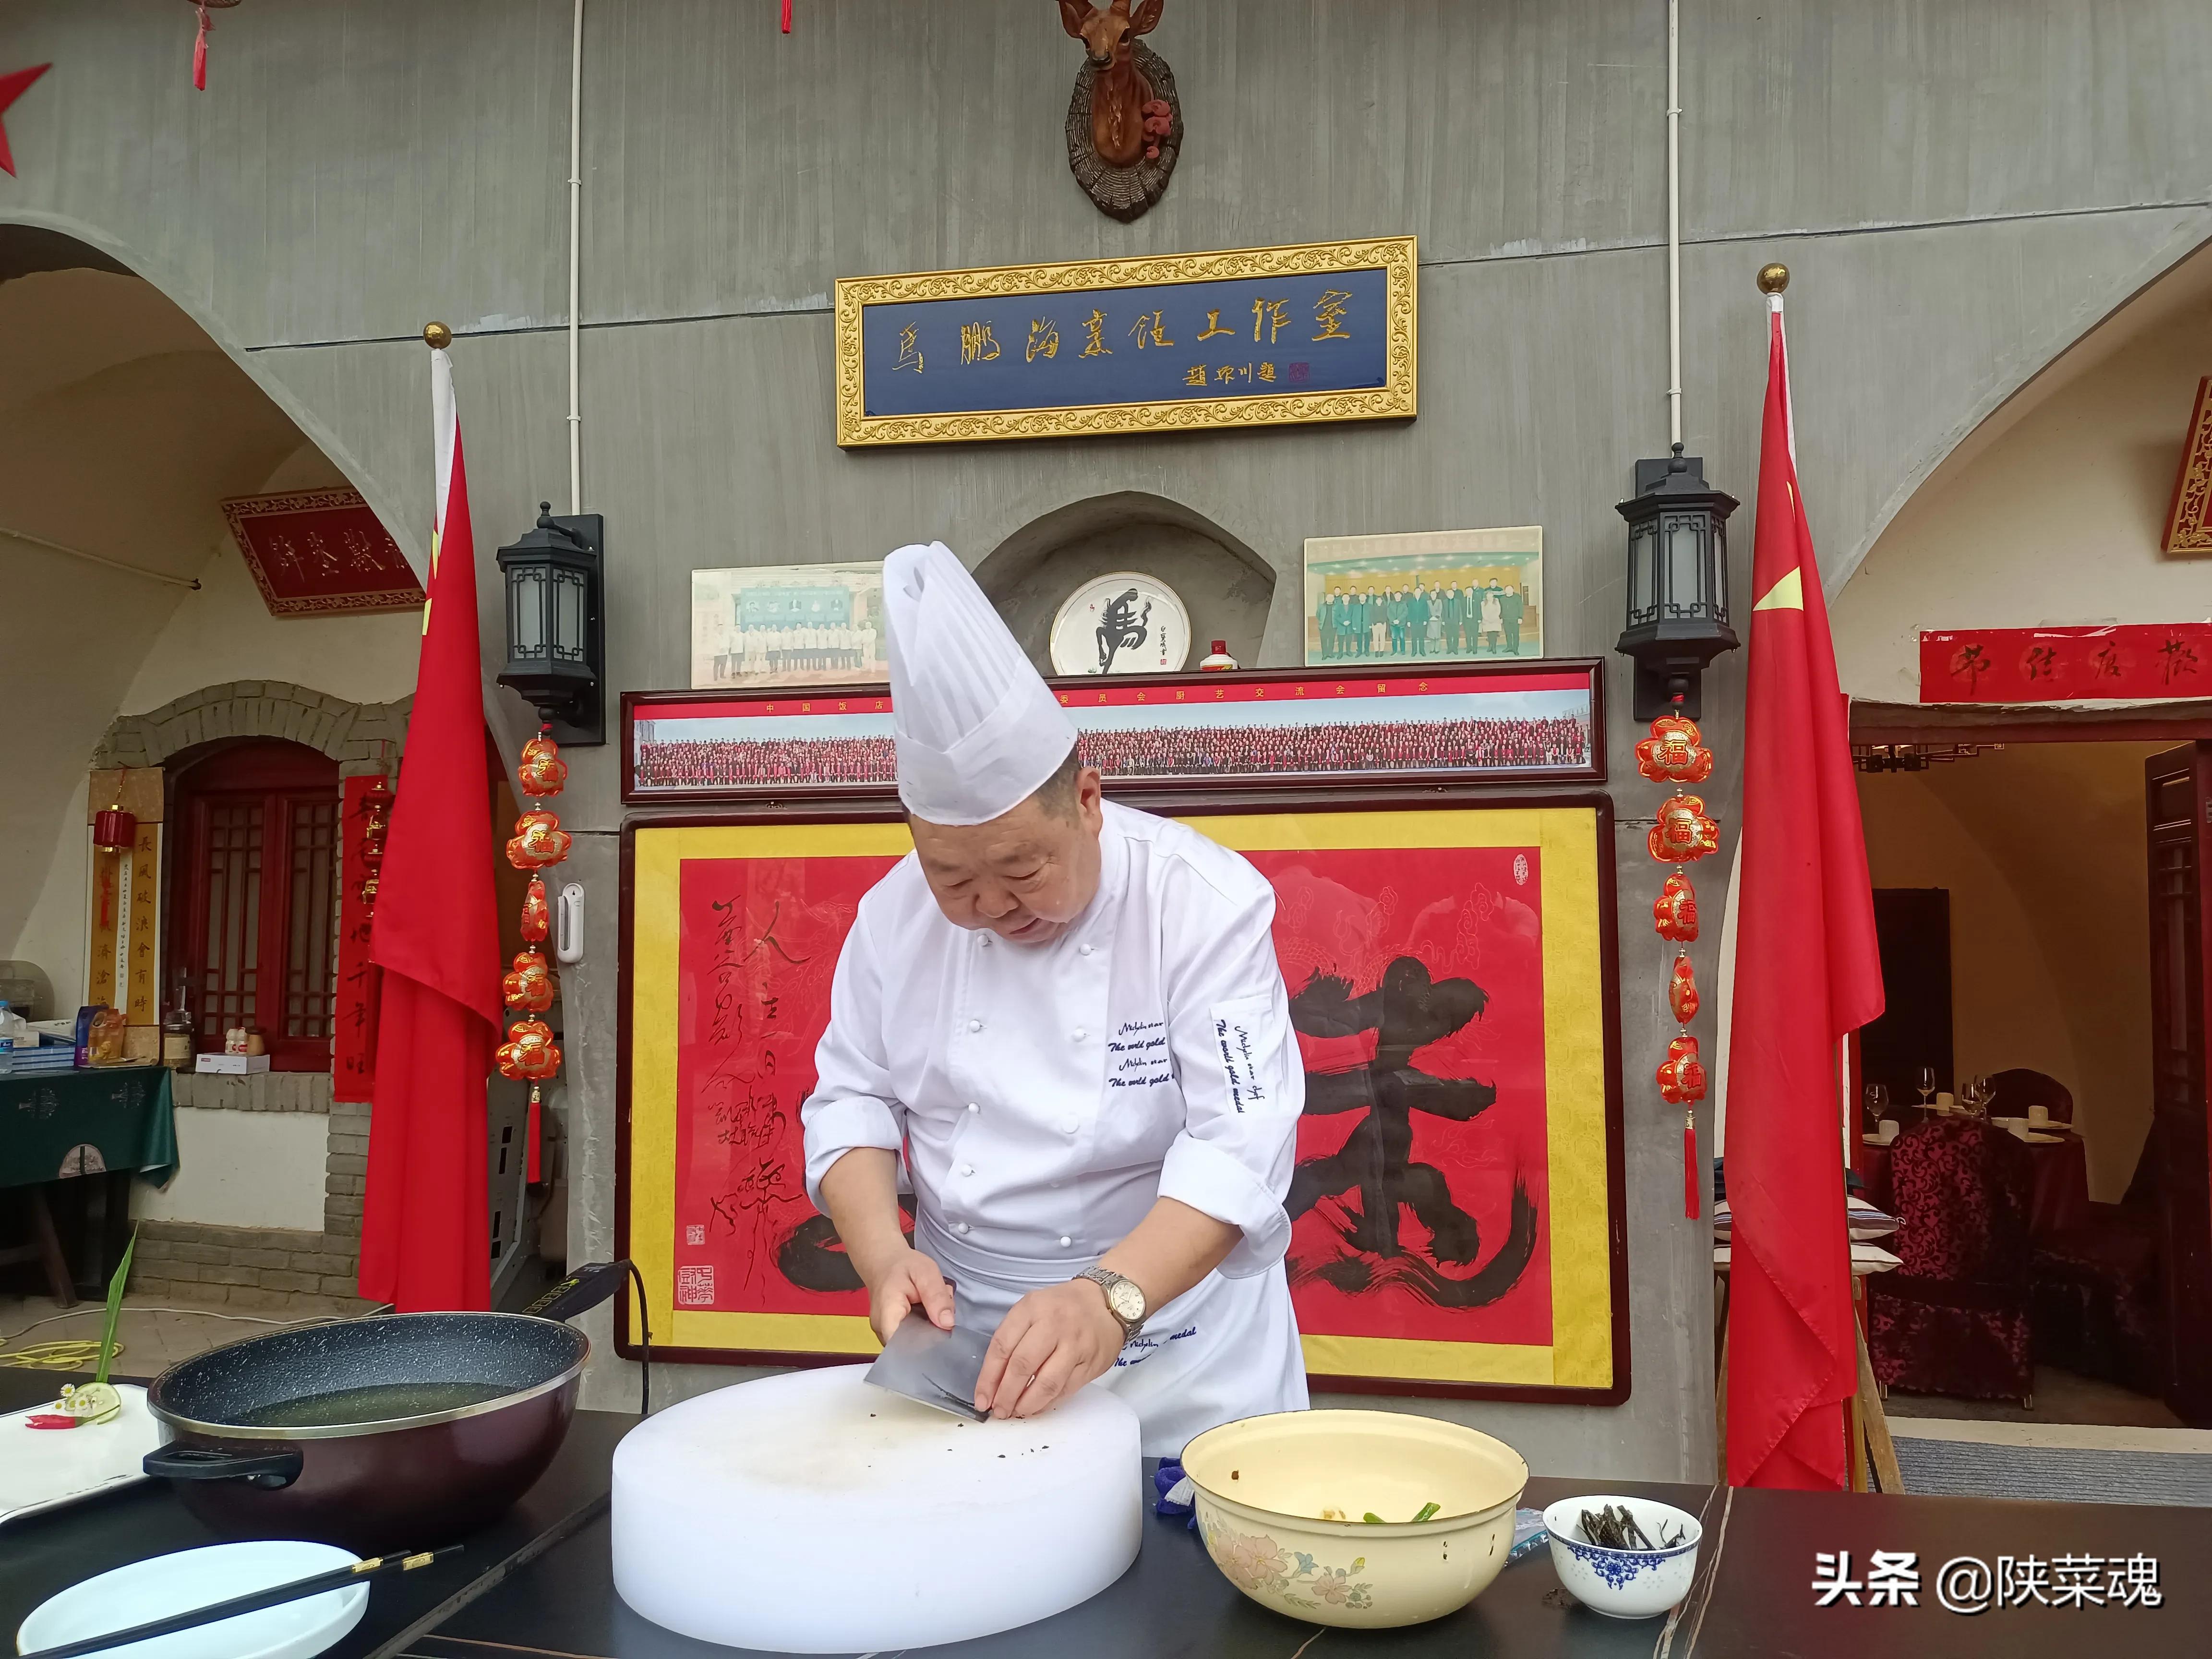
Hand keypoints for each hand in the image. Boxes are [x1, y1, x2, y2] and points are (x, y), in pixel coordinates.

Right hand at [861, 1246, 954, 1345]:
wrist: (883, 1261)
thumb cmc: (902, 1265)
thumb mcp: (925, 1272)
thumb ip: (937, 1297)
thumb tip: (948, 1323)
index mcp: (888, 1313)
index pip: (905, 1345)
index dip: (928, 1343)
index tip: (943, 1329)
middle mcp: (882, 1329)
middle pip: (912, 1345)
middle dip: (933, 1330)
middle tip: (941, 1308)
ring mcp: (884, 1333)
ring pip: (914, 1341)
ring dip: (930, 1327)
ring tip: (933, 1306)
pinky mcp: (890, 1333)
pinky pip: (911, 1336)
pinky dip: (923, 1326)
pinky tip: (926, 1310)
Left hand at [973, 1277, 1125, 1420]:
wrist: (1105, 1300)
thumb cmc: (1061, 1307)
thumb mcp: (1032, 1308)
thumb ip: (1013, 1338)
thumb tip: (994, 1381)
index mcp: (1032, 1308)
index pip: (1002, 1346)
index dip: (988, 1378)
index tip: (981, 1399)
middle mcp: (1053, 1324)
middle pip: (1022, 1366)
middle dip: (1006, 1395)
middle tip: (998, 1411)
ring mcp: (1075, 1344)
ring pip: (1046, 1382)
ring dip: (1027, 1404)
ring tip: (1016, 1412)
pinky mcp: (1091, 1362)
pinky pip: (1066, 1389)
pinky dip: (1047, 1402)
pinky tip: (1036, 1407)